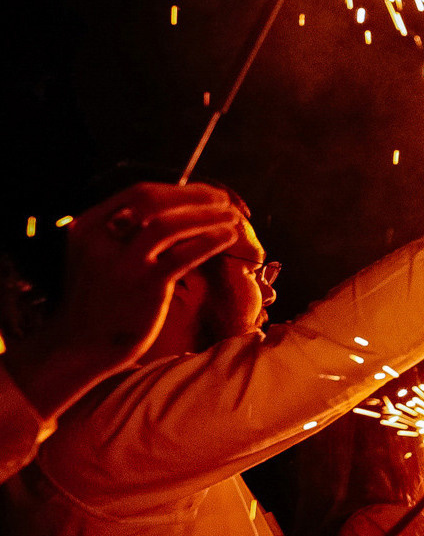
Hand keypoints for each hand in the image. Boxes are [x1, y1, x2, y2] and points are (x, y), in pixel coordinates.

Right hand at [12, 184, 241, 416]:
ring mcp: (121, 262)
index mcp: (88, 226)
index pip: (139, 193)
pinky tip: (227, 238)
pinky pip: (183, 255)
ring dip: (207, 216)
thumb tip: (175, 211)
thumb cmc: (99, 301)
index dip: (178, 189)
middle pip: (155, 201)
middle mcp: (100, 239)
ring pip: (170, 224)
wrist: (80, 346)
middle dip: (195, 197)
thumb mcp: (100, 257)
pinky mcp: (143, 285)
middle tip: (224, 200)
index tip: (205, 192)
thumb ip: (125, 234)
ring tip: (232, 217)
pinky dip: (209, 241)